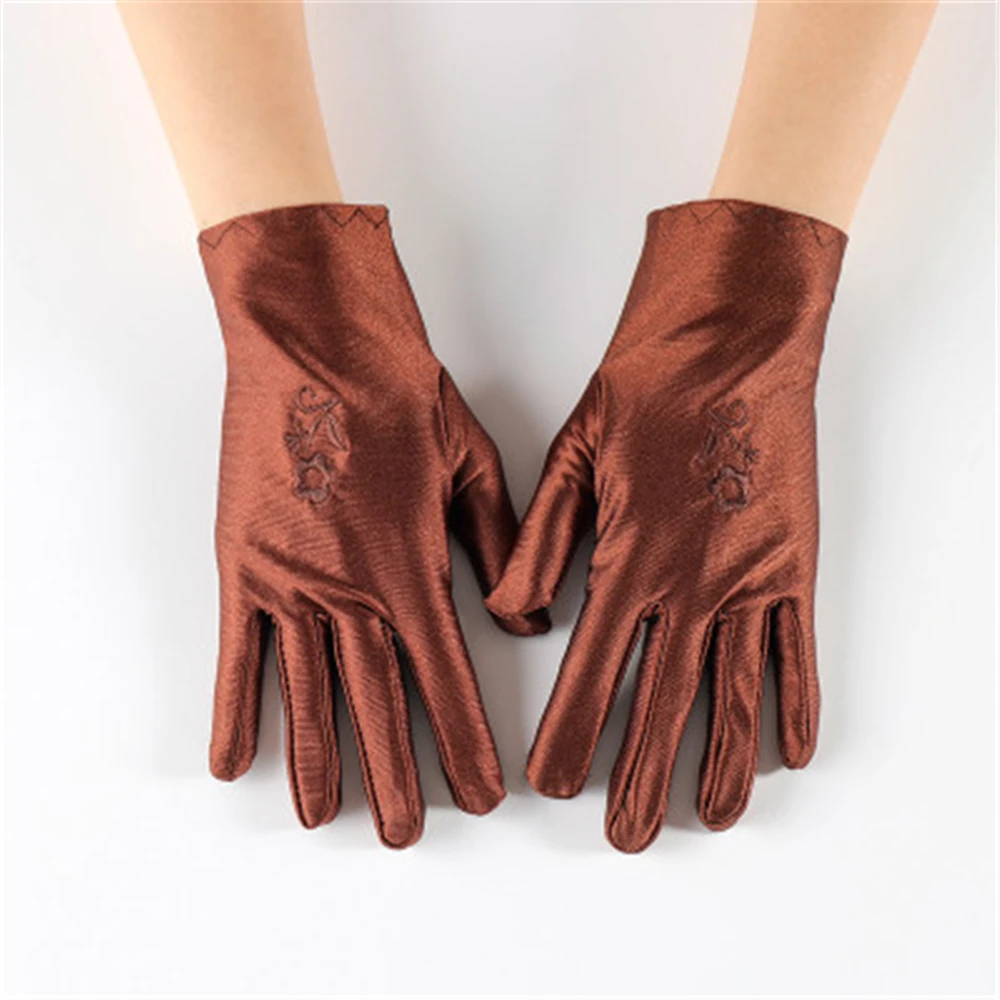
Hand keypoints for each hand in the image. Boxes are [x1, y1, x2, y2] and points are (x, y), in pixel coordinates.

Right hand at [200, 203, 546, 847]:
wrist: (317, 340)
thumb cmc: (399, 394)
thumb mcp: (475, 465)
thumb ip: (503, 549)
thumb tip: (529, 619)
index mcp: (412, 567)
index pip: (445, 679)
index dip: (462, 744)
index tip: (477, 796)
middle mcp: (349, 588)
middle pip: (376, 702)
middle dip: (395, 774)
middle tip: (404, 833)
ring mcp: (289, 579)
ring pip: (306, 691)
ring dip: (317, 760)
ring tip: (324, 817)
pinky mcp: (243, 561)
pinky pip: (237, 653)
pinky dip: (235, 710)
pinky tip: (236, 761)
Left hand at [488, 200, 846, 851]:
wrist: (730, 339)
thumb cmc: (646, 391)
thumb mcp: (571, 460)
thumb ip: (541, 545)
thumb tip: (515, 615)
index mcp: (628, 559)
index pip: (592, 672)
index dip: (572, 734)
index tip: (554, 784)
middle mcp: (692, 582)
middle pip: (663, 702)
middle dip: (640, 775)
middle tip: (624, 835)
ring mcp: (751, 576)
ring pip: (735, 691)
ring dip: (722, 763)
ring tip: (709, 819)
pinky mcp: (794, 561)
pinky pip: (796, 649)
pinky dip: (794, 704)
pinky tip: (787, 750)